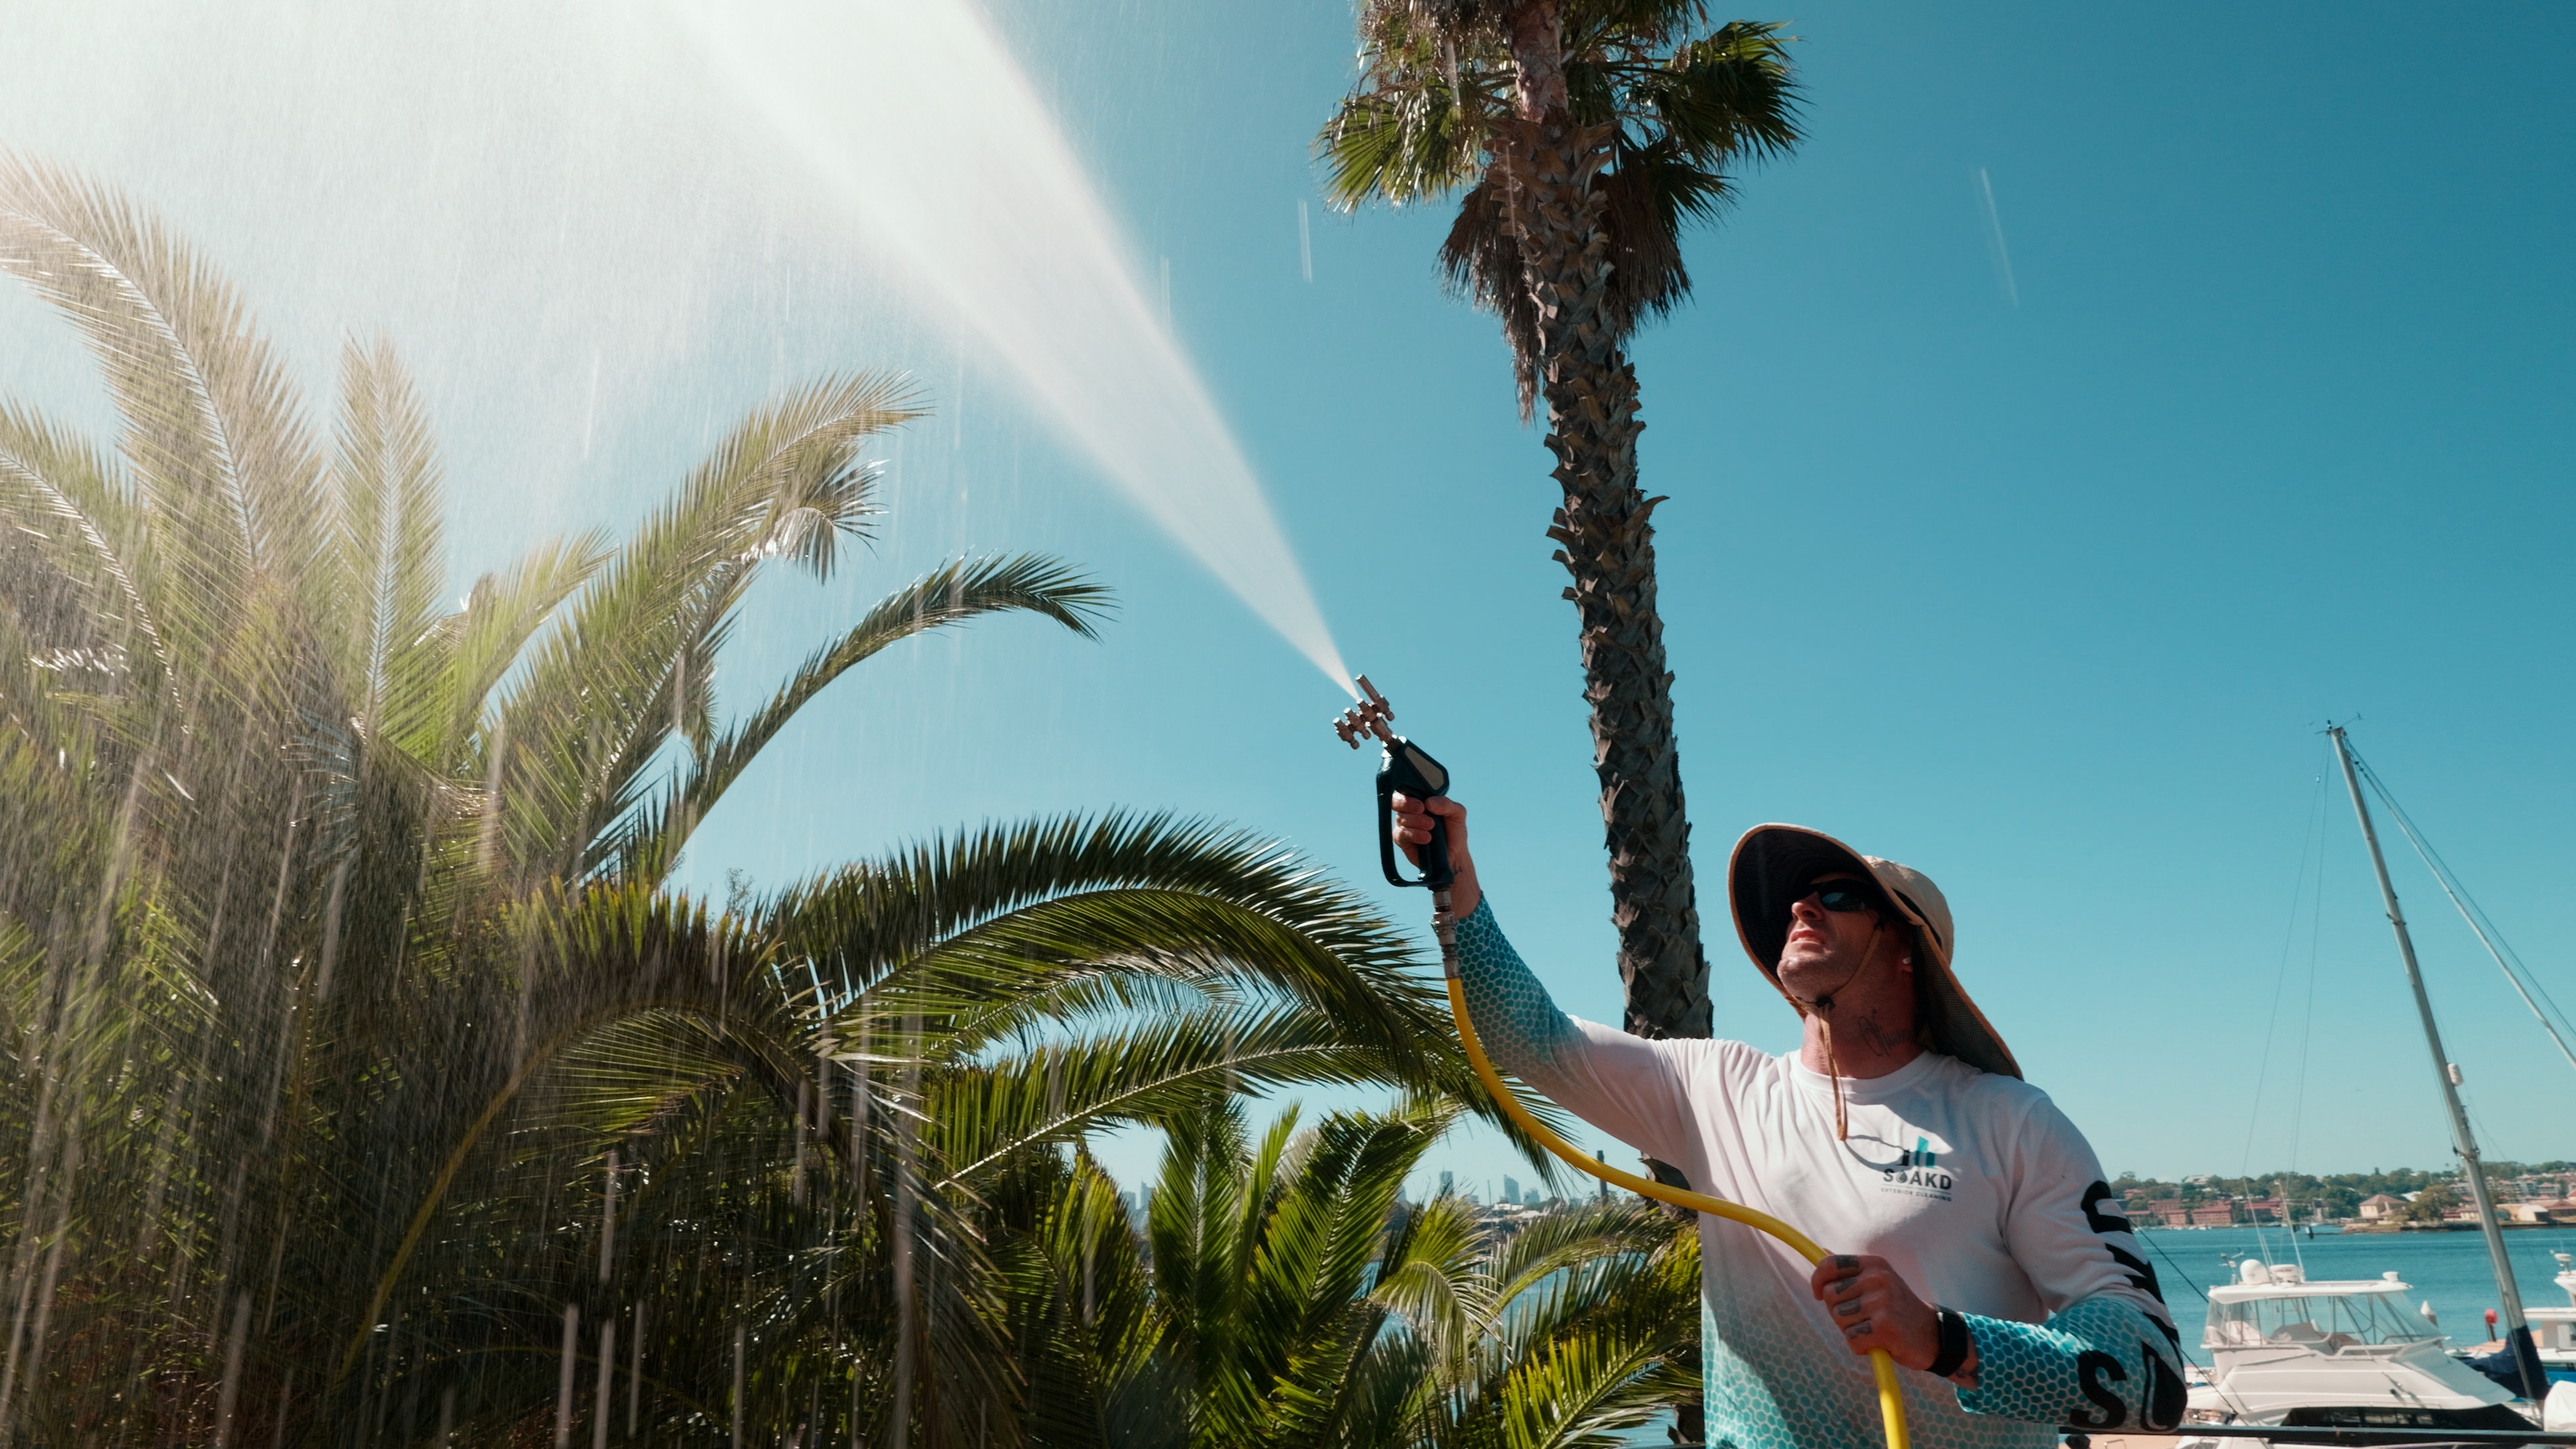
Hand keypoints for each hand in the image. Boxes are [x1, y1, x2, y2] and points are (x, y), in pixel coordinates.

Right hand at [1390, 793, 1479, 917]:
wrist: (1455, 856)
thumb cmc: (1454, 832)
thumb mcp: (1457, 813)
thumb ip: (1446, 803)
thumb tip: (1429, 801)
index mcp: (1421, 800)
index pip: (1406, 790)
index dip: (1409, 793)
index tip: (1422, 802)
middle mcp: (1409, 811)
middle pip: (1397, 801)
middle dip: (1408, 804)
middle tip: (1422, 810)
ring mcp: (1404, 825)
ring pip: (1400, 818)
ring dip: (1416, 821)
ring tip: (1431, 827)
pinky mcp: (1401, 840)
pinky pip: (1400, 834)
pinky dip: (1414, 835)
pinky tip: (1426, 838)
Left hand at [1810, 1254, 1967, 1379]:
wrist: (1932, 1335)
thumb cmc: (1897, 1309)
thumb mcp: (1877, 1282)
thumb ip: (1849, 1270)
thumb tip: (1821, 1252)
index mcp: (1874, 1264)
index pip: (1829, 1264)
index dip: (1817, 1281)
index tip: (1817, 1294)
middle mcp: (1879, 1279)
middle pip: (1829, 1296)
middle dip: (1839, 1311)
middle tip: (1864, 1317)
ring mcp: (1883, 1302)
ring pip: (1839, 1319)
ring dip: (1851, 1330)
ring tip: (1873, 1328)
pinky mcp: (1885, 1328)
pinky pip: (1852, 1340)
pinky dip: (1861, 1347)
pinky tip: (1879, 1343)